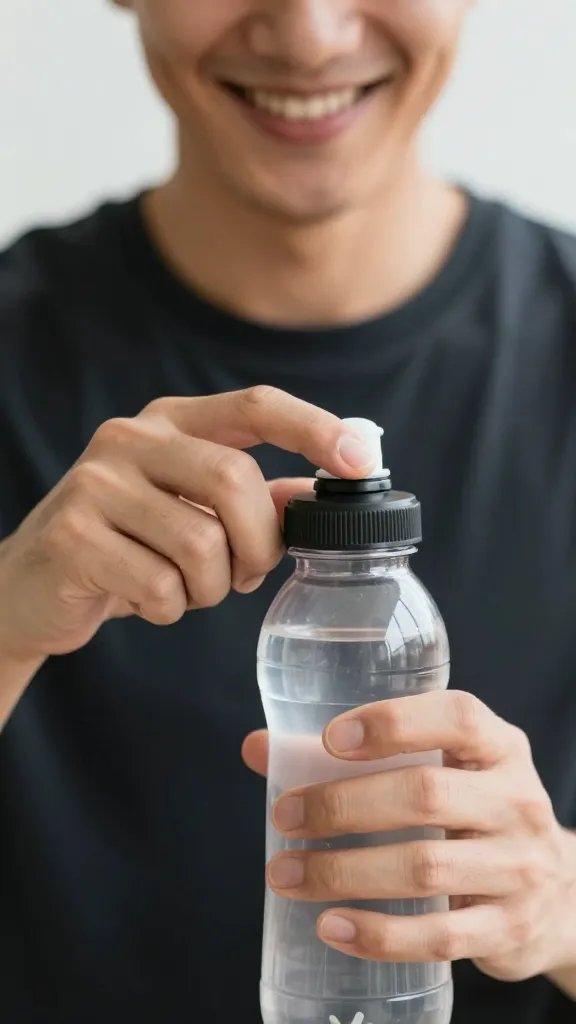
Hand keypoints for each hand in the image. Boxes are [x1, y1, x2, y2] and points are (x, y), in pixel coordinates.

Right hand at [0, 386, 373, 660]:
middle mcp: (130, 438)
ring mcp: (95, 483)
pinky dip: (170, 608)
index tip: (363, 459)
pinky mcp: (72, 535)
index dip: (314, 428)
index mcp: (171, 422)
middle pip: (233, 481)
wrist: (33, 587)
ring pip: (200, 542)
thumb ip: (253, 501)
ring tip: (188, 590)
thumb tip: (324, 496)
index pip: (255, 406)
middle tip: (249, 573)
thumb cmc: (129, 547)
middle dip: (258, 543)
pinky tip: (148, 601)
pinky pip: (160, 585)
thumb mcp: (192, 513)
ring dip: (212, 587)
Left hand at [243, 691, 575, 981]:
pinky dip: (379, 934)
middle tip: (286, 816)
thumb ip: (355, 756)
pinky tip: (330, 926)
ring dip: (343, 871)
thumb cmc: (472, 813)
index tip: (332, 738)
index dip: (393, 723)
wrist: (556, 895)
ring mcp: (519, 868)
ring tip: (286, 872)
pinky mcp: (508, 929)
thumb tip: (260, 749)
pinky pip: (438, 937)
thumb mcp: (441, 769)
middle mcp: (516, 801)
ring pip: (424, 867)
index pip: (457, 718)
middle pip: (426, 794)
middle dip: (344, 805)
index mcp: (499, 747)